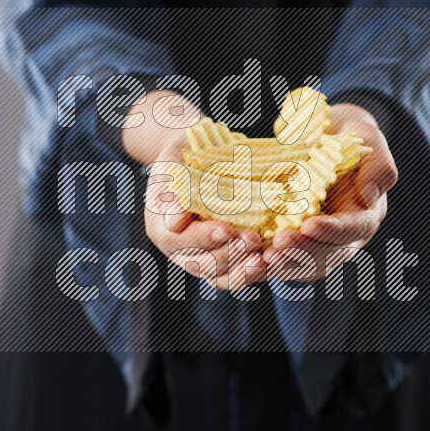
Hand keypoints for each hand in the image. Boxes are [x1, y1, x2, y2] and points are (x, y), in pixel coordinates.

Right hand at [144, 132, 266, 290]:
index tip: (225, 229)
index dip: (202, 237)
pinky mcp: (221, 263)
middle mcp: (177, 249)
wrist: (197, 158)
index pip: (178, 239)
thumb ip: (172, 185)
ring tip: (263, 257)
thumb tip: (175, 220)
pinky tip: (269, 261)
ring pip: (217, 276)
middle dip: (227, 253)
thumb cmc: (185, 155)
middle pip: (199, 263)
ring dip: (241, 269)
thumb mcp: (173, 160)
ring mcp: (199, 259)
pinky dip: (251, 272)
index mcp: (160, 225)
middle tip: (252, 239)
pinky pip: (234, 276)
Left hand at [261, 103, 397, 281]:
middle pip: (329, 254)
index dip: (332, 230)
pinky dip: (272, 264)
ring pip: (308, 265)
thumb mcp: (368, 138)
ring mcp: (323, 244)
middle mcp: (347, 236)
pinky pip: (289, 262)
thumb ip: (377, 167)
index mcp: (367, 213)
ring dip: (285, 264)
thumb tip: (369, 196)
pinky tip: (253, 260)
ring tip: (263, 258)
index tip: (309, 225)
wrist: (325, 140)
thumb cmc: (347, 136)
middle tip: (276, 247)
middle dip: (302, 252)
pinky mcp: (300, 245)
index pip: (353, 228)